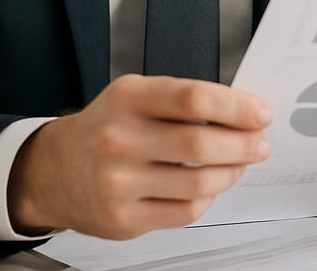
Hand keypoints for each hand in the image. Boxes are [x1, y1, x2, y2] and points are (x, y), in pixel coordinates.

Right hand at [7, 74, 272, 237]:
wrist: (55, 170)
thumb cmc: (106, 127)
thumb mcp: (134, 96)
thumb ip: (181, 100)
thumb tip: (241, 111)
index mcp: (127, 99)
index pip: (192, 98)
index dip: (235, 106)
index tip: (260, 112)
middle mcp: (120, 139)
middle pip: (200, 142)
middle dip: (244, 143)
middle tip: (261, 142)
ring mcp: (119, 183)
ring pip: (199, 182)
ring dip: (232, 172)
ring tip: (241, 163)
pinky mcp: (124, 219)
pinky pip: (185, 211)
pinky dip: (207, 198)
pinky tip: (210, 186)